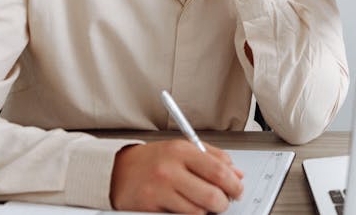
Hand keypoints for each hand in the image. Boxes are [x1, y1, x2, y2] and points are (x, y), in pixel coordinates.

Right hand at [110, 140, 244, 213]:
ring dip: (205, 211)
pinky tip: (184, 206)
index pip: (218, 171)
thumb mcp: (182, 148)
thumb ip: (213, 157)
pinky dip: (188, 214)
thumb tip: (236, 173)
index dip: (234, 184)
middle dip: (223, 203)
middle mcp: (170, 170)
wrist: (117, 170)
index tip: (238, 189)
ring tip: (201, 203)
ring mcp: (159, 190)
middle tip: (222, 201)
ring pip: (198, 212)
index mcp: (181, 151)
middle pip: (212, 195)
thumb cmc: (153, 160)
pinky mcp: (150, 208)